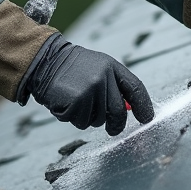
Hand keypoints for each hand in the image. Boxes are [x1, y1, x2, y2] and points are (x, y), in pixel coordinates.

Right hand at [26, 39, 154, 134]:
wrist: (44, 60)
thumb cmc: (71, 67)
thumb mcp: (97, 67)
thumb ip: (114, 85)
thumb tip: (130, 109)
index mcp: (111, 66)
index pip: (136, 88)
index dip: (143, 106)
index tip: (146, 119)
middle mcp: (103, 77)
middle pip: (118, 112)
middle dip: (116, 125)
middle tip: (112, 129)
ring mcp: (90, 89)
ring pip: (97, 120)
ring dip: (87, 118)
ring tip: (75, 101)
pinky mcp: (76, 101)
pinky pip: (80, 121)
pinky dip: (71, 117)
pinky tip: (65, 103)